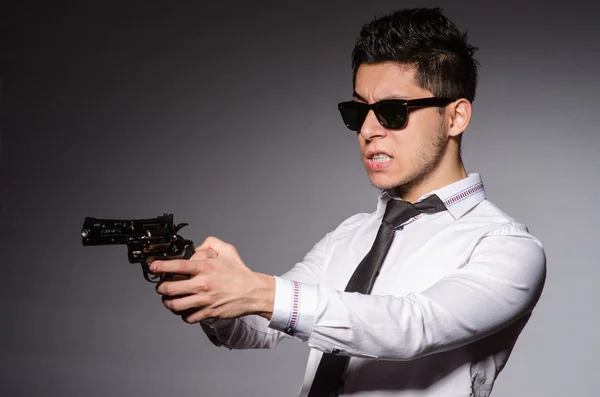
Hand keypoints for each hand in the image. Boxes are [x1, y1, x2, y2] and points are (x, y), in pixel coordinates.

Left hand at [152, 237, 274, 323]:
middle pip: (170, 288)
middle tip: (162, 286)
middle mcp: (203, 284)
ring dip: (168, 302)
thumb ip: (210, 244)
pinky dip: (183, 314)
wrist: (253, 292)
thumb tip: (195, 249)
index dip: (161, 266)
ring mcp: (205, 300)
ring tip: (169, 299)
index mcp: (206, 268)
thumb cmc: (239, 273)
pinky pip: (187, 317)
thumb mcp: (227, 250)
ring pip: (175, 305)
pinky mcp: (208, 313)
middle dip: (161, 287)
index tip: (153, 266)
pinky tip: (185, 308)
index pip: (178, 266)